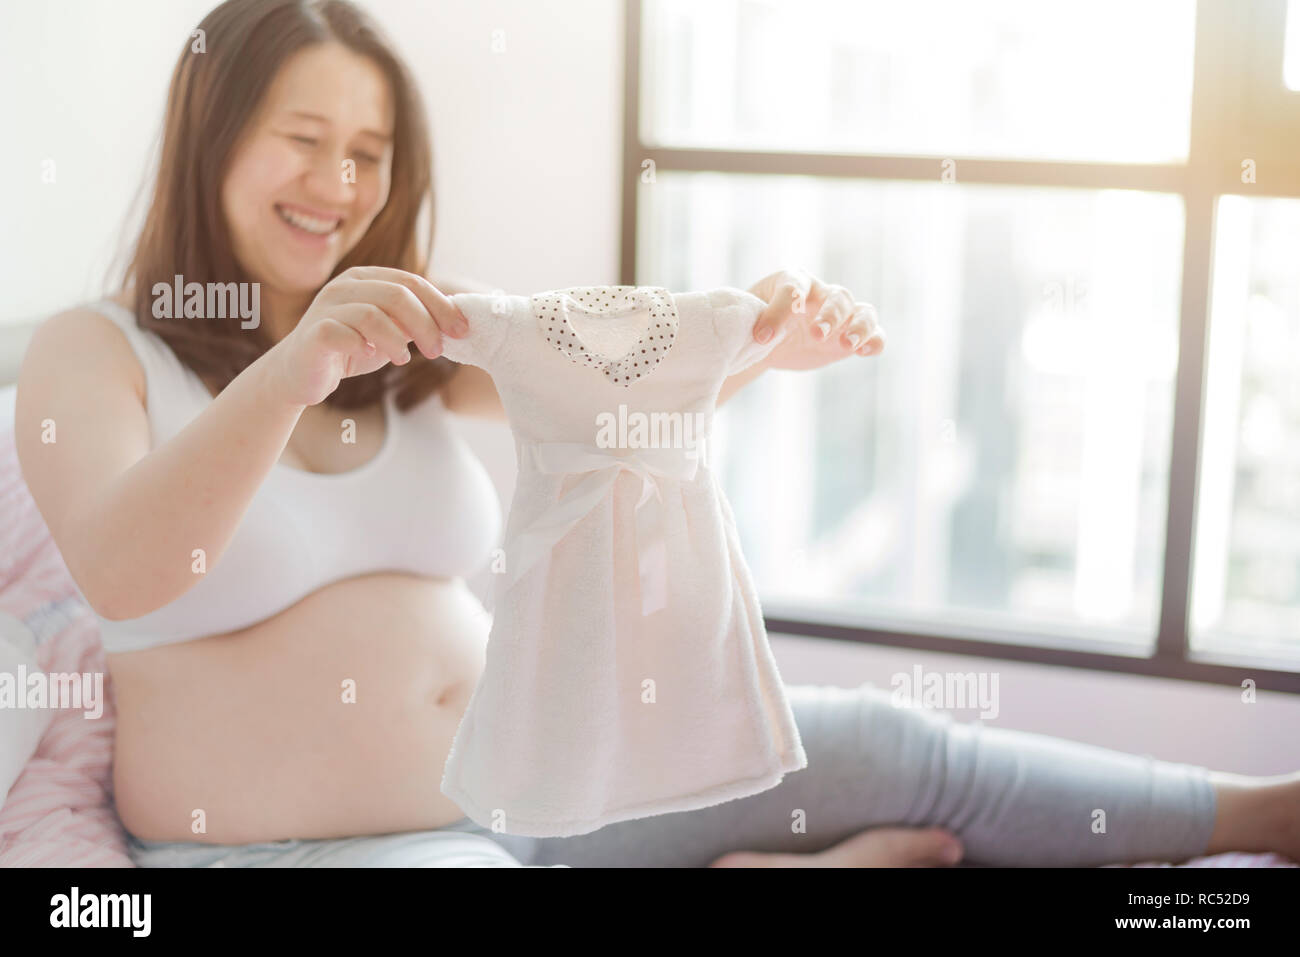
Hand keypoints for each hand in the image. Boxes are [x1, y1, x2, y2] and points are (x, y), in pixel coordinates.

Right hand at [267, 266, 469, 406]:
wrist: (300, 373)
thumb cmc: (350, 349)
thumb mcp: (389, 332)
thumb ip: (415, 323)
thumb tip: (456, 323)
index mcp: (365, 279)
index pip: (411, 282)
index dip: (441, 306)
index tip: (462, 330)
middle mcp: (344, 286)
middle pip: (397, 295)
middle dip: (425, 324)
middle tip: (437, 350)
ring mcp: (326, 307)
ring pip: (372, 314)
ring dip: (397, 340)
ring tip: (404, 359)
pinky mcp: (314, 332)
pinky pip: (343, 334)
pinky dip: (364, 347)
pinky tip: (371, 356)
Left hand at [748, 268, 884, 371]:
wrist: (766, 340)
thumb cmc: (752, 322)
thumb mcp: (743, 320)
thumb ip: (744, 321)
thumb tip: (740, 336)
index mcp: (792, 280)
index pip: (793, 287)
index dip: (779, 310)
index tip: (762, 337)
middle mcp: (822, 293)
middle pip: (837, 296)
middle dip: (829, 315)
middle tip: (815, 334)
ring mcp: (841, 314)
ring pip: (863, 311)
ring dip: (858, 326)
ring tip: (847, 345)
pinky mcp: (851, 335)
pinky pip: (875, 334)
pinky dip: (875, 340)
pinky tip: (867, 352)